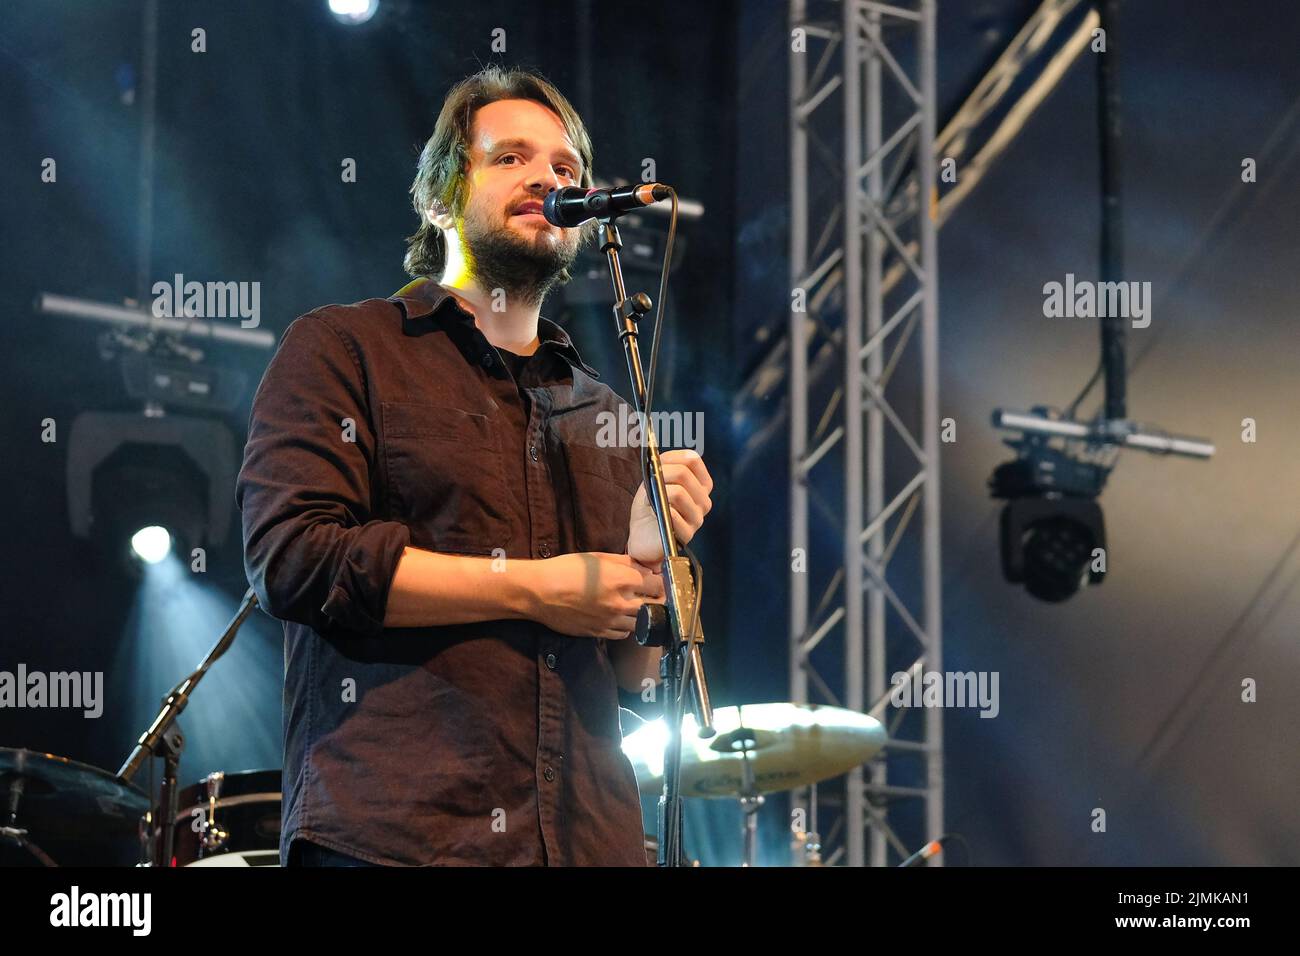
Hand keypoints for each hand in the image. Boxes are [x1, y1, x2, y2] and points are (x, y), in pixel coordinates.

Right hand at [528, 552, 664, 639]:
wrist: (540, 592)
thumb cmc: (566, 569)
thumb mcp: (597, 558)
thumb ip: (626, 563)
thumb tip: (646, 568)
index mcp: (622, 580)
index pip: (657, 584)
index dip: (661, 580)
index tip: (660, 580)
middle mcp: (621, 602)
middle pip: (655, 605)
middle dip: (658, 599)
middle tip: (655, 594)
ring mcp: (610, 620)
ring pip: (641, 622)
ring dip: (643, 615)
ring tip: (638, 607)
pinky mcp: (599, 632)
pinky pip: (623, 634)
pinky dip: (627, 627)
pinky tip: (621, 618)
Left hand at [627, 449, 713, 565]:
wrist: (642, 534)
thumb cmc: (651, 505)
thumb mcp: (655, 480)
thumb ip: (663, 466)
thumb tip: (662, 460)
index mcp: (701, 484)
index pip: (693, 460)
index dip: (671, 459)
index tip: (657, 467)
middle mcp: (704, 500)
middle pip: (683, 474)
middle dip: (661, 476)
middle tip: (651, 485)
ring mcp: (698, 518)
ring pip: (678, 493)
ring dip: (658, 495)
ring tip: (652, 502)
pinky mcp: (687, 534)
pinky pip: (673, 514)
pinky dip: (660, 511)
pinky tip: (656, 515)